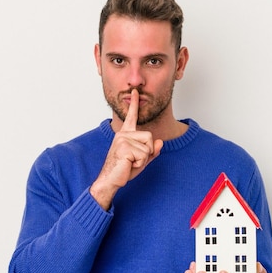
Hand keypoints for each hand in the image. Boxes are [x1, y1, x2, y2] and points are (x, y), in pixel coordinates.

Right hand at [90, 89, 162, 208]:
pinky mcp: (124, 147)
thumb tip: (160, 142)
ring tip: (130, 163)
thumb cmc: (124, 170)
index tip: (135, 92)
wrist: (110, 180)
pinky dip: (140, 163)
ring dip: (143, 159)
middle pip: (150, 137)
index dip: (134, 104)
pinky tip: (128, 165)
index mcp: (126, 134)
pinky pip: (144, 154)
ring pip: (148, 146)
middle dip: (147, 152)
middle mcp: (123, 134)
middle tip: (133, 161)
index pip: (132, 117)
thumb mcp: (142, 160)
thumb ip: (152, 151)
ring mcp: (122, 139)